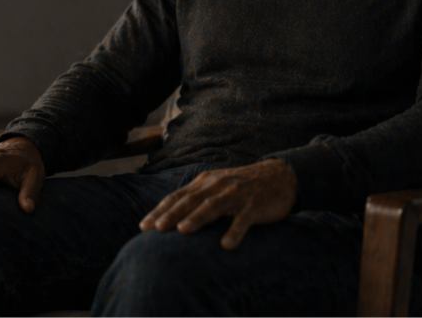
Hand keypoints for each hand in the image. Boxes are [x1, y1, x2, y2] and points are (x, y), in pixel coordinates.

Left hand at [138, 159, 296, 249]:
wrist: (278, 176)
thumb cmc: (241, 187)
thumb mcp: (215, 188)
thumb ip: (196, 199)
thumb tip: (170, 219)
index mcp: (204, 183)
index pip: (177, 197)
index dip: (160, 211)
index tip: (143, 227)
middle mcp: (217, 186)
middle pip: (190, 201)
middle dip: (172, 215)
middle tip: (156, 230)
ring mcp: (236, 195)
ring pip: (213, 206)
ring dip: (197, 218)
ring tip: (182, 231)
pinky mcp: (255, 206)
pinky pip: (243, 219)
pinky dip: (235, 231)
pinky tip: (226, 245)